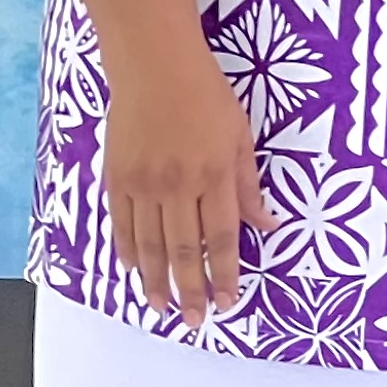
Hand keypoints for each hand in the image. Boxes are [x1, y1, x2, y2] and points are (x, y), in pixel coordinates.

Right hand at [100, 39, 273, 327]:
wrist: (154, 67)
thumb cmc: (206, 97)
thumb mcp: (240, 137)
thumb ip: (249, 186)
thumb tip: (268, 226)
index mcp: (214, 175)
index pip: (223, 238)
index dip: (226, 274)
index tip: (228, 301)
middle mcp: (178, 185)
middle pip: (185, 250)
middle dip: (191, 290)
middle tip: (195, 319)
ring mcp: (143, 184)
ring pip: (150, 245)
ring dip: (156, 281)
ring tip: (162, 308)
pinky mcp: (117, 178)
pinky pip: (123, 225)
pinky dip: (129, 251)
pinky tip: (135, 270)